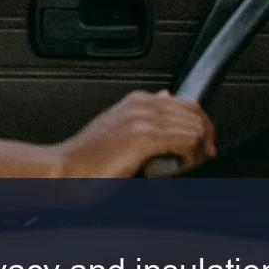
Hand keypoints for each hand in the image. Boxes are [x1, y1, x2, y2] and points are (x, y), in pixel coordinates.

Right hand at [56, 89, 215, 176]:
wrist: (62, 171)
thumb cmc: (85, 159)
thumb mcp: (117, 128)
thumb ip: (143, 115)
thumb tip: (166, 98)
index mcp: (136, 100)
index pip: (187, 103)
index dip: (202, 125)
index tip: (204, 147)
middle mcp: (141, 105)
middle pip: (195, 113)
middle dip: (207, 138)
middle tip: (204, 159)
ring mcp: (142, 120)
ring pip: (194, 127)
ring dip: (200, 150)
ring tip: (191, 167)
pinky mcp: (142, 138)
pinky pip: (185, 142)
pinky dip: (192, 158)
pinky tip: (182, 169)